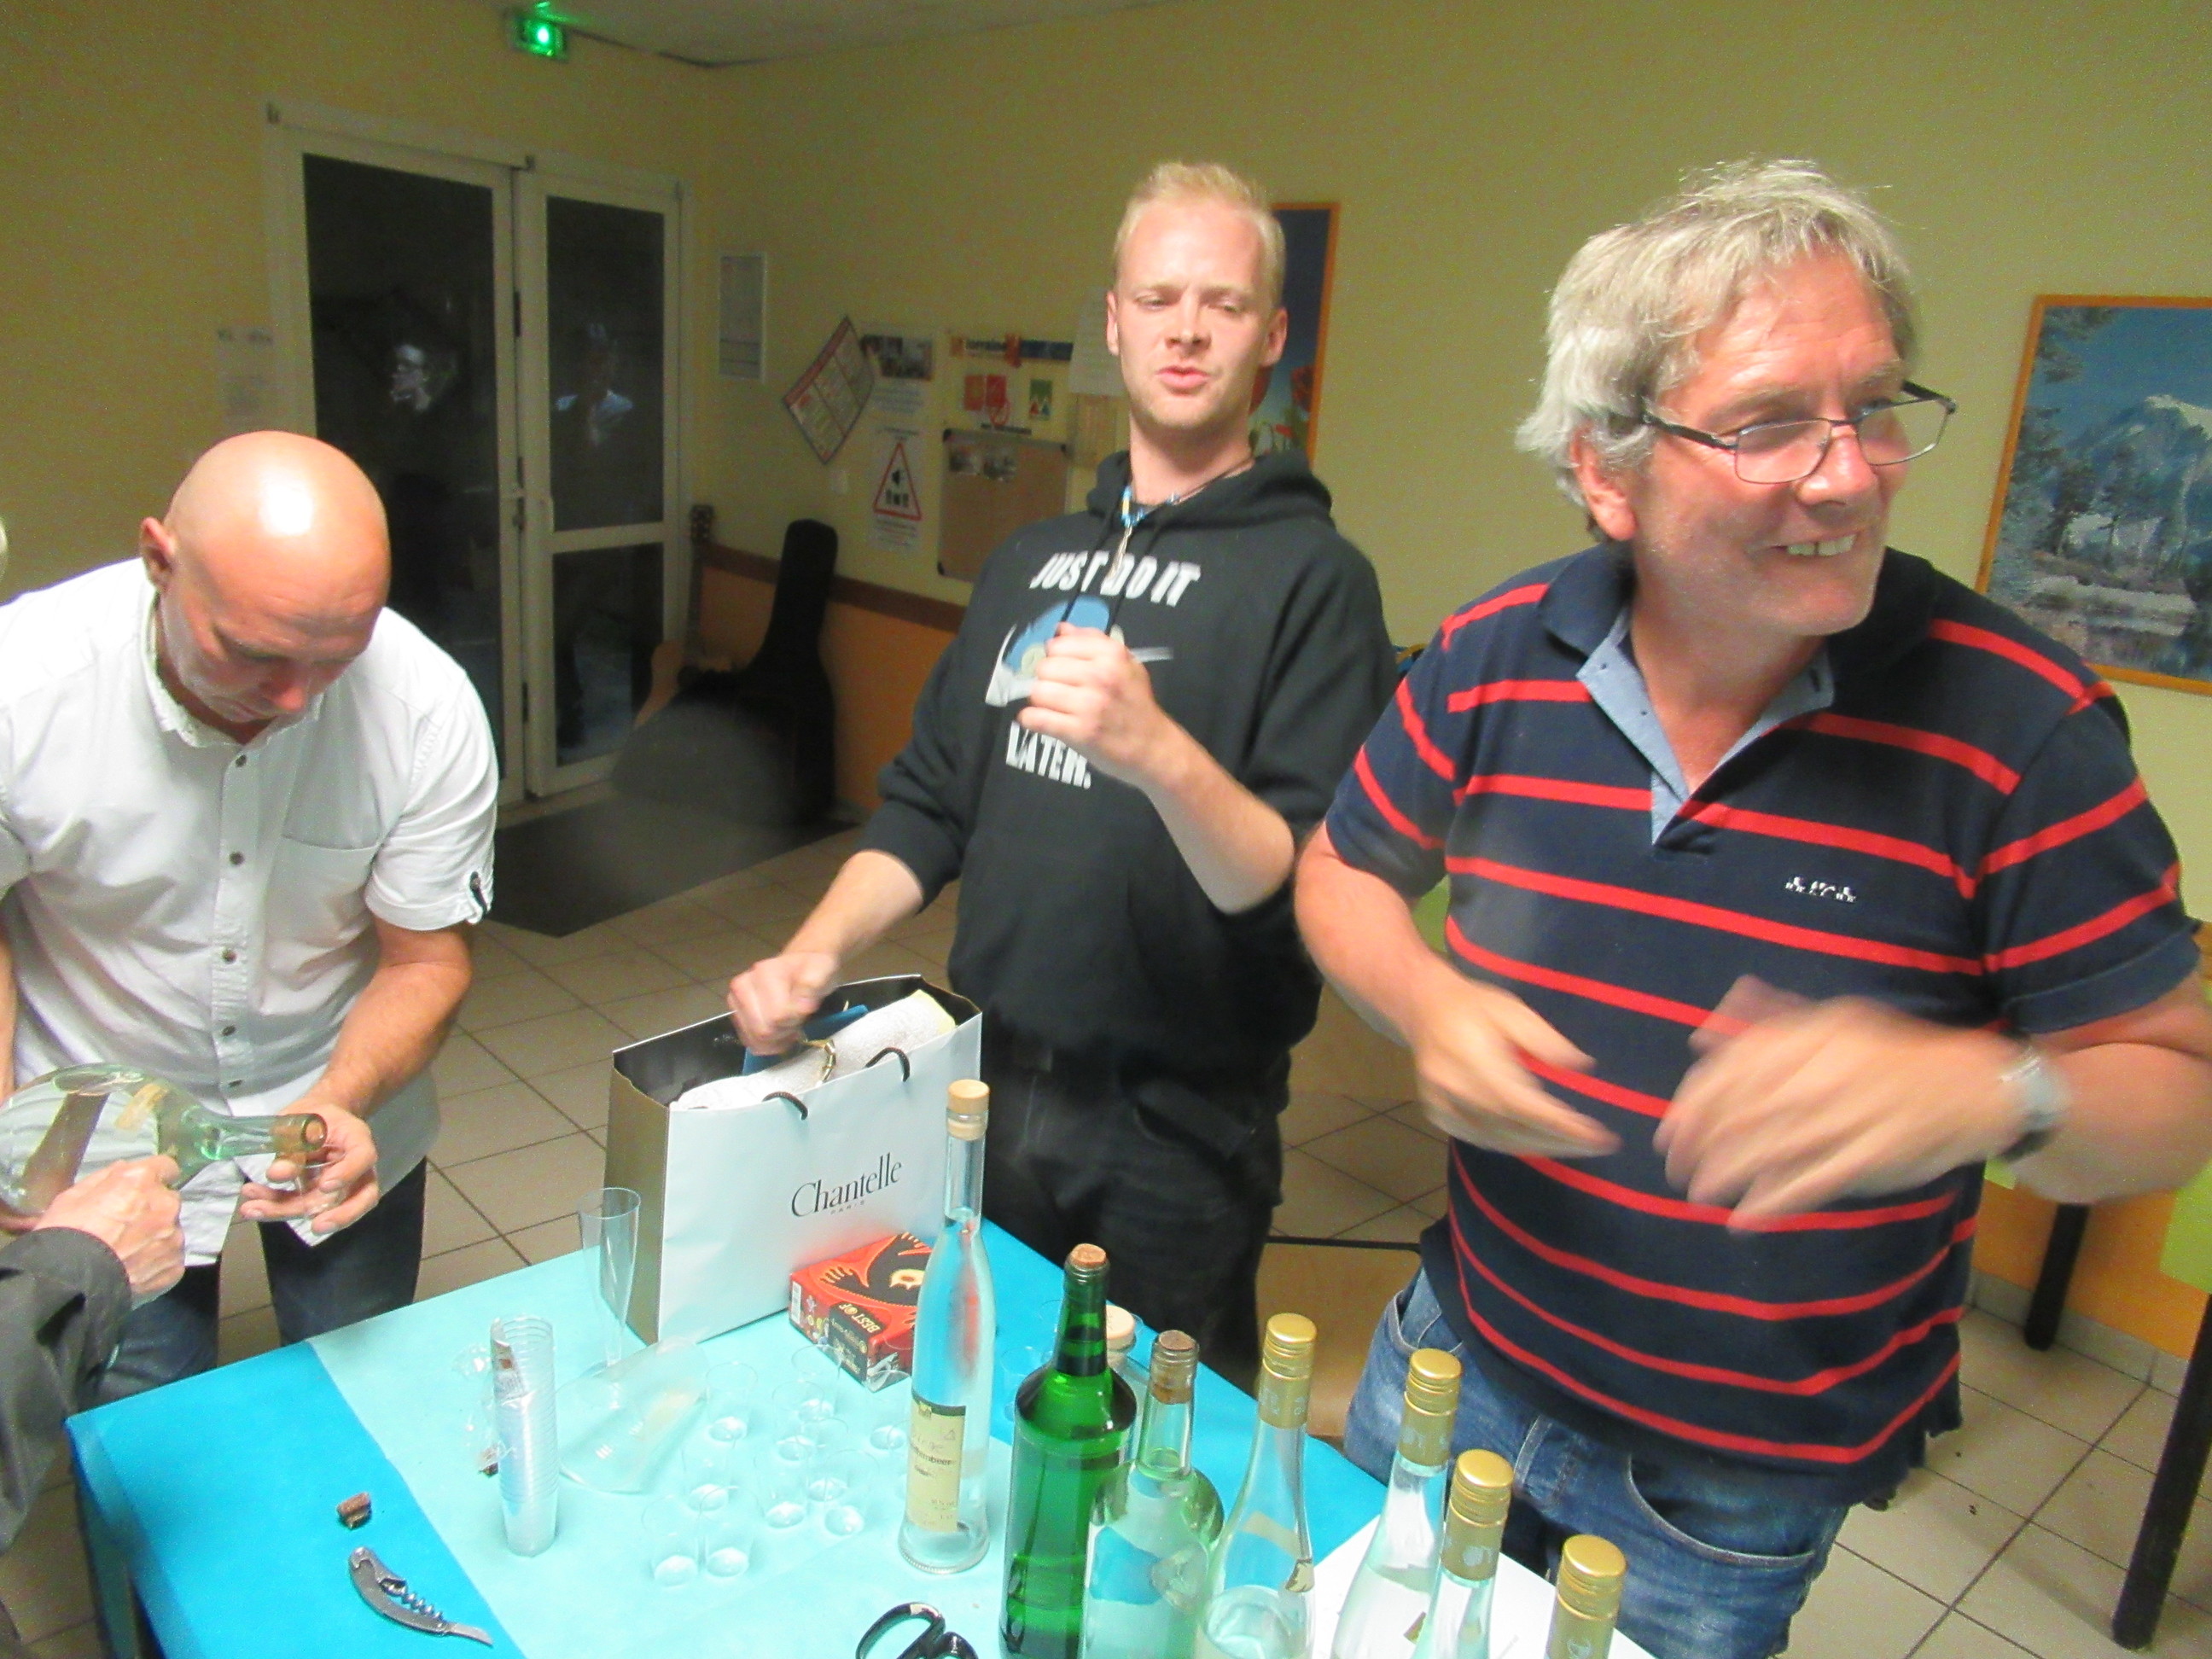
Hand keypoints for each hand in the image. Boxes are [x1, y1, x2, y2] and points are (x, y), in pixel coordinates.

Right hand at [35, 1157, 185, 1298]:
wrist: (68, 1282)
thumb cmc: (66, 1234)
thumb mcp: (74, 1195)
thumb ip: (107, 1177)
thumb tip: (125, 1168)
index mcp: (143, 1182)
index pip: (166, 1167)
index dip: (152, 1177)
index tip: (142, 1188)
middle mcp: (166, 1205)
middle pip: (168, 1200)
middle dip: (152, 1208)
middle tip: (126, 1226)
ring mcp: (173, 1237)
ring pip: (170, 1229)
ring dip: (155, 1235)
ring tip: (127, 1251)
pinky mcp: (175, 1265)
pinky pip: (169, 1257)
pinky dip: (156, 1261)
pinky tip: (133, 1267)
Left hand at [241, 1103, 380, 1234]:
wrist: (316, 1118)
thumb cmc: (314, 1116)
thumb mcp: (300, 1122)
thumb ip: (292, 1146)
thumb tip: (278, 1174)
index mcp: (356, 1138)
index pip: (363, 1157)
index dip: (348, 1173)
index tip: (325, 1185)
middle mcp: (356, 1167)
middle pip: (356, 1196)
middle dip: (335, 1216)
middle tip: (314, 1227)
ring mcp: (339, 1186)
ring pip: (324, 1208)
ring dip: (287, 1211)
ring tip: (252, 1208)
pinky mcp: (318, 1196)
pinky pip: (301, 1206)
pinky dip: (276, 1207)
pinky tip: (253, 1204)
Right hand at [727, 950, 840, 1053]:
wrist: (800, 963)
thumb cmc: (812, 969)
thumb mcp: (821, 970)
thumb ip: (812, 985)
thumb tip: (801, 1007)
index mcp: (764, 973)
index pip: (778, 1016)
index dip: (795, 1020)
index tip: (805, 1011)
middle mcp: (743, 985)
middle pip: (763, 1031)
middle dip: (784, 1032)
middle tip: (796, 1021)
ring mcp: (735, 1000)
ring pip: (754, 1039)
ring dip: (775, 1041)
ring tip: (788, 1027)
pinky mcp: (735, 1013)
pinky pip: (748, 1041)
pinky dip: (765, 1044)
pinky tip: (778, 1034)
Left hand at [1017, 626, 1176, 787]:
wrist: (1153, 747)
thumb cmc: (1136, 705)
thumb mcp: (1126, 665)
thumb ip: (1093, 642)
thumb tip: (1061, 629)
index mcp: (1111, 655)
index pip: (1058, 645)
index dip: (1056, 657)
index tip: (1063, 669)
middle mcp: (1100, 676)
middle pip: (1045, 667)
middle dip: (1047, 679)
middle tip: (1059, 691)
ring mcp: (1089, 705)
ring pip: (1037, 692)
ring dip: (1040, 701)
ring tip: (1054, 707)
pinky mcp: (1080, 732)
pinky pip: (1036, 718)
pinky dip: (1032, 720)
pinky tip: (1042, 721)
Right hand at [1403, 968, 1615, 1156]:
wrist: (1423, 1005)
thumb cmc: (1474, 1005)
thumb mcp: (1513, 1010)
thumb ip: (1545, 1040)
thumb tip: (1582, 1067)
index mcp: (1473, 1060)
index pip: (1522, 1104)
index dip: (1560, 1125)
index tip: (1597, 1135)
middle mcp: (1455, 1090)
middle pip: (1513, 1128)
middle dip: (1559, 1140)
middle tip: (1598, 1145)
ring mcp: (1443, 1106)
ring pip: (1497, 1140)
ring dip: (1540, 1146)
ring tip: (1576, 1145)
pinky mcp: (1438, 1114)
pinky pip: (1481, 1139)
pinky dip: (1513, 1144)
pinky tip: (1539, 1142)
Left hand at [1658, 976, 2017, 1223]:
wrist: (1975, 1084)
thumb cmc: (1895, 1055)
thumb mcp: (1834, 1022)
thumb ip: (1766, 1028)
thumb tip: (1701, 1037)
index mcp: (1812, 1037)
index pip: (1733, 1071)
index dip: (1693, 1106)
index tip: (1668, 1132)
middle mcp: (1826, 1072)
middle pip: (1744, 1112)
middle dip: (1700, 1146)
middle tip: (1676, 1170)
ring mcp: (1851, 1114)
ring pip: (1772, 1149)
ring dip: (1727, 1176)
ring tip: (1699, 1195)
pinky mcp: (1874, 1155)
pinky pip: (1814, 1182)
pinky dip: (1774, 1202)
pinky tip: (1745, 1219)